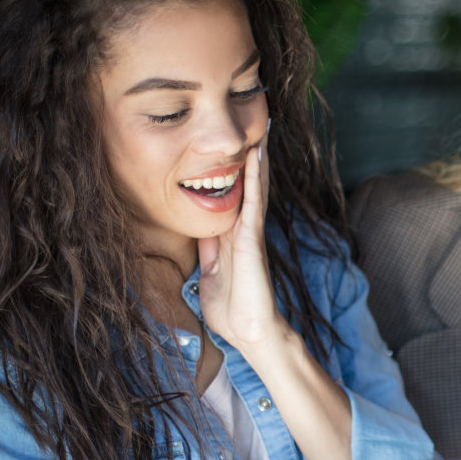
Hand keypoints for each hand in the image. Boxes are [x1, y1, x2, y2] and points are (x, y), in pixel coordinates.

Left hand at [197, 123, 282, 349]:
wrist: (250, 332)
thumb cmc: (232, 310)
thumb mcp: (210, 275)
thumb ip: (208, 253)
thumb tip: (200, 235)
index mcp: (231, 239)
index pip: (233, 198)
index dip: (234, 173)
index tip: (236, 148)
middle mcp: (243, 232)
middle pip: (248, 187)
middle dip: (251, 160)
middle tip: (256, 127)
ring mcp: (250, 235)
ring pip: (254, 189)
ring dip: (257, 160)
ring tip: (261, 131)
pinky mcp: (252, 241)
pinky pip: (253, 203)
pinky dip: (255, 179)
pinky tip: (256, 158)